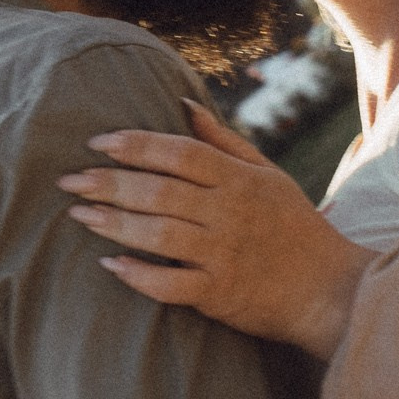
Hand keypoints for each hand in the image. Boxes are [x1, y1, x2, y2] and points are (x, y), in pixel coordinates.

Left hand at [59, 100, 376, 358]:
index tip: (98, 142)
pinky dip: (139, 275)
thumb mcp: (269, 174)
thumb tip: (184, 104)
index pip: (180, 152)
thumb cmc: (294, 226)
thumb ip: (224, 142)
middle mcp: (230, 213)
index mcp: (239, 180)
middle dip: (110, 182)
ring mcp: (224, 254)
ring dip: (114, 223)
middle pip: (160, 191)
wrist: (329, 289)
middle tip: (69, 179)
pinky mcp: (221, 294)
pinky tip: (111, 265)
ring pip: (159, 234)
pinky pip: (171, 284)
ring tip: (80, 215)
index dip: (137, 144)